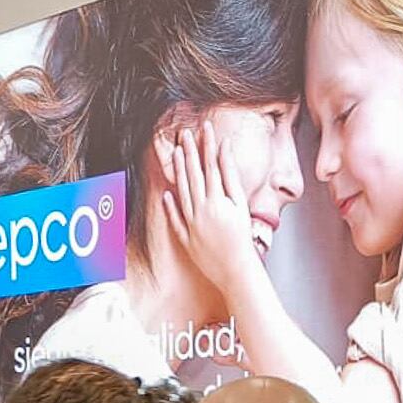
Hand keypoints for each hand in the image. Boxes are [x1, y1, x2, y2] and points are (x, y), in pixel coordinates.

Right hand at [161, 121, 262, 294]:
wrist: (234, 272)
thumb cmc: (213, 261)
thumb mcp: (186, 242)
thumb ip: (174, 218)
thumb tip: (166, 195)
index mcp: (189, 215)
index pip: (182, 183)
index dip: (179, 164)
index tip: (177, 149)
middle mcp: (202, 208)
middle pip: (194, 173)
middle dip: (190, 150)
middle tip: (185, 132)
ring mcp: (219, 206)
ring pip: (209, 171)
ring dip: (206, 149)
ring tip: (204, 130)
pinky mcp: (236, 207)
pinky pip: (229, 178)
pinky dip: (225, 161)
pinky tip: (223, 145)